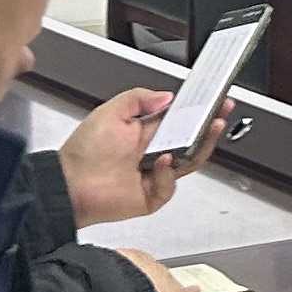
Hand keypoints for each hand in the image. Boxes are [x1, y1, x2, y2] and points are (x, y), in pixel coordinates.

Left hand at [57, 87, 221, 226]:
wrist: (69, 185)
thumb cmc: (83, 152)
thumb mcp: (109, 112)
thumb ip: (138, 98)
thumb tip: (166, 96)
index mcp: (145, 131)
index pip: (180, 118)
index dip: (198, 109)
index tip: (213, 98)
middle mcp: (153, 152)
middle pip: (191, 139)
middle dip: (209, 125)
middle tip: (221, 112)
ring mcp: (154, 174)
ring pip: (189, 161)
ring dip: (202, 145)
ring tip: (208, 128)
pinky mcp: (152, 195)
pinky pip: (170, 185)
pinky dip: (168, 174)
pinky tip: (161, 162)